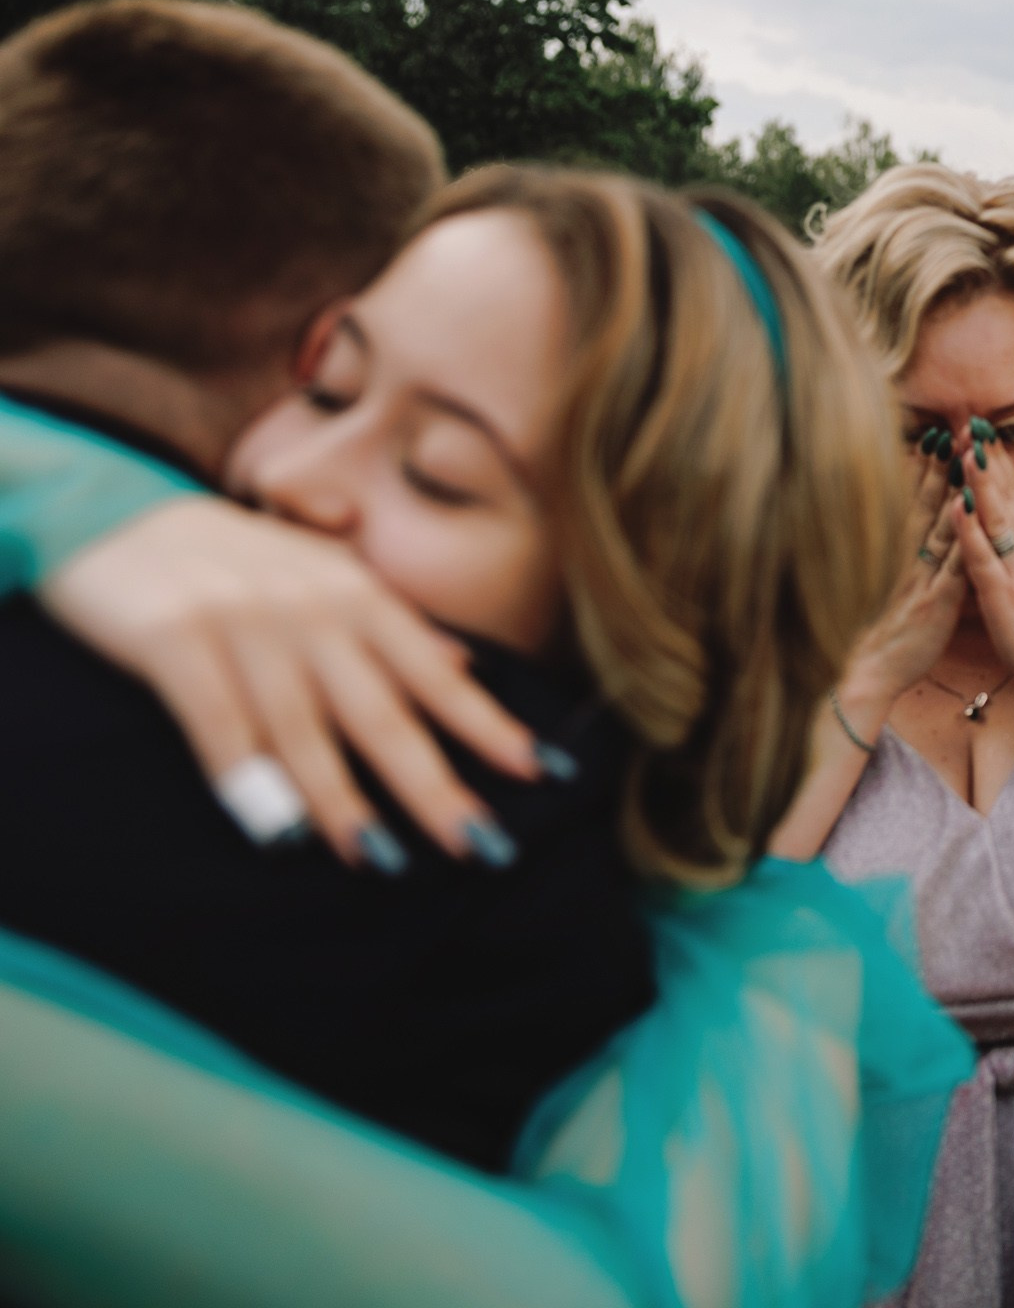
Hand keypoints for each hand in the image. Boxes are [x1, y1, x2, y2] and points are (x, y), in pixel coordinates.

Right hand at [38, 495, 537, 866]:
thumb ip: (394, 625)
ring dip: (344, 802)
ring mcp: (246, 624)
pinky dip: (250, 781)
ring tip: (381, 861)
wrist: (113, 512)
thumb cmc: (234, 559)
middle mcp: (315, 610)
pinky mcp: (176, 639)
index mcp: (359, 596)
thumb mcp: (325, 575)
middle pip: (384, 715)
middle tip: (479, 845)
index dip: (489, 726)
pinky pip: (220, 724)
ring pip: (306, 731)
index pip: (436, 675)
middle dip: (433, 785)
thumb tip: (467, 668)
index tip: (540, 772)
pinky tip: (277, 834)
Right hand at [840, 447, 968, 710]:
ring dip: (953, 487)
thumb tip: (906, 539)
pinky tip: (971, 510)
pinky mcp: (936, 601)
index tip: (934, 437)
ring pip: (942, 524)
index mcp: (898, 557)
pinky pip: (953, 562)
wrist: (861, 674)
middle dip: (941, 466)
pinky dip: (962, 535)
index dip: (925, 470)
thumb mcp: (884, 590)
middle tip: (953, 429)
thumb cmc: (874, 636)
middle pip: (928, 504)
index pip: (914, 504)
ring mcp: (922, 577)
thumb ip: (898, 562)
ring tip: (964, 453)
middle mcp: (908, 560)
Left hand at [952, 429, 1013, 692]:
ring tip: (963, 449)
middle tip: (968, 421)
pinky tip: (956, 504)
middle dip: (987, 458)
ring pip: (994, 517)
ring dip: (978, 482)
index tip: (983, 427)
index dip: (1001, 458)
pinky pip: (982, 557)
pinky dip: (969, 530)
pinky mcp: (1001, 595)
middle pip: (1006, 495)